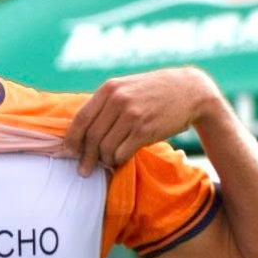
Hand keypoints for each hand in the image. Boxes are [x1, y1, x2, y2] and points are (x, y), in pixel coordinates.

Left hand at [65, 67, 223, 175]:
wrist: (190, 91)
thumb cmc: (154, 92)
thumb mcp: (126, 87)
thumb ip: (105, 103)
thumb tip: (81, 130)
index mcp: (109, 89)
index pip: (81, 118)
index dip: (72, 139)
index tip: (68, 152)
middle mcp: (118, 100)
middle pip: (91, 136)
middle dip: (85, 157)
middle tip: (83, 170)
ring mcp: (132, 115)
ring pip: (106, 148)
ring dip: (104, 160)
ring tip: (107, 162)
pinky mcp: (146, 130)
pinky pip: (123, 153)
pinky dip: (119, 161)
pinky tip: (121, 161)